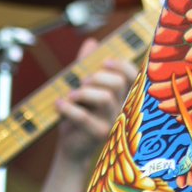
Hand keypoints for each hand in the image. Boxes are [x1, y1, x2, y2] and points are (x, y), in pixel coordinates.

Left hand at [52, 41, 135, 165]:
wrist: (72, 148)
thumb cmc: (79, 116)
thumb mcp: (83, 89)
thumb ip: (87, 66)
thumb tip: (91, 42)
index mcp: (122, 96)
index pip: (132, 76)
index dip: (121, 65)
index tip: (104, 61)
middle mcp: (122, 108)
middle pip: (118, 83)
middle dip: (98, 77)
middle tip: (83, 81)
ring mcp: (113, 122)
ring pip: (105, 98)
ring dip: (84, 92)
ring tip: (71, 95)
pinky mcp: (99, 135)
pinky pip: (85, 116)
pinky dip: (69, 108)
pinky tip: (59, 103)